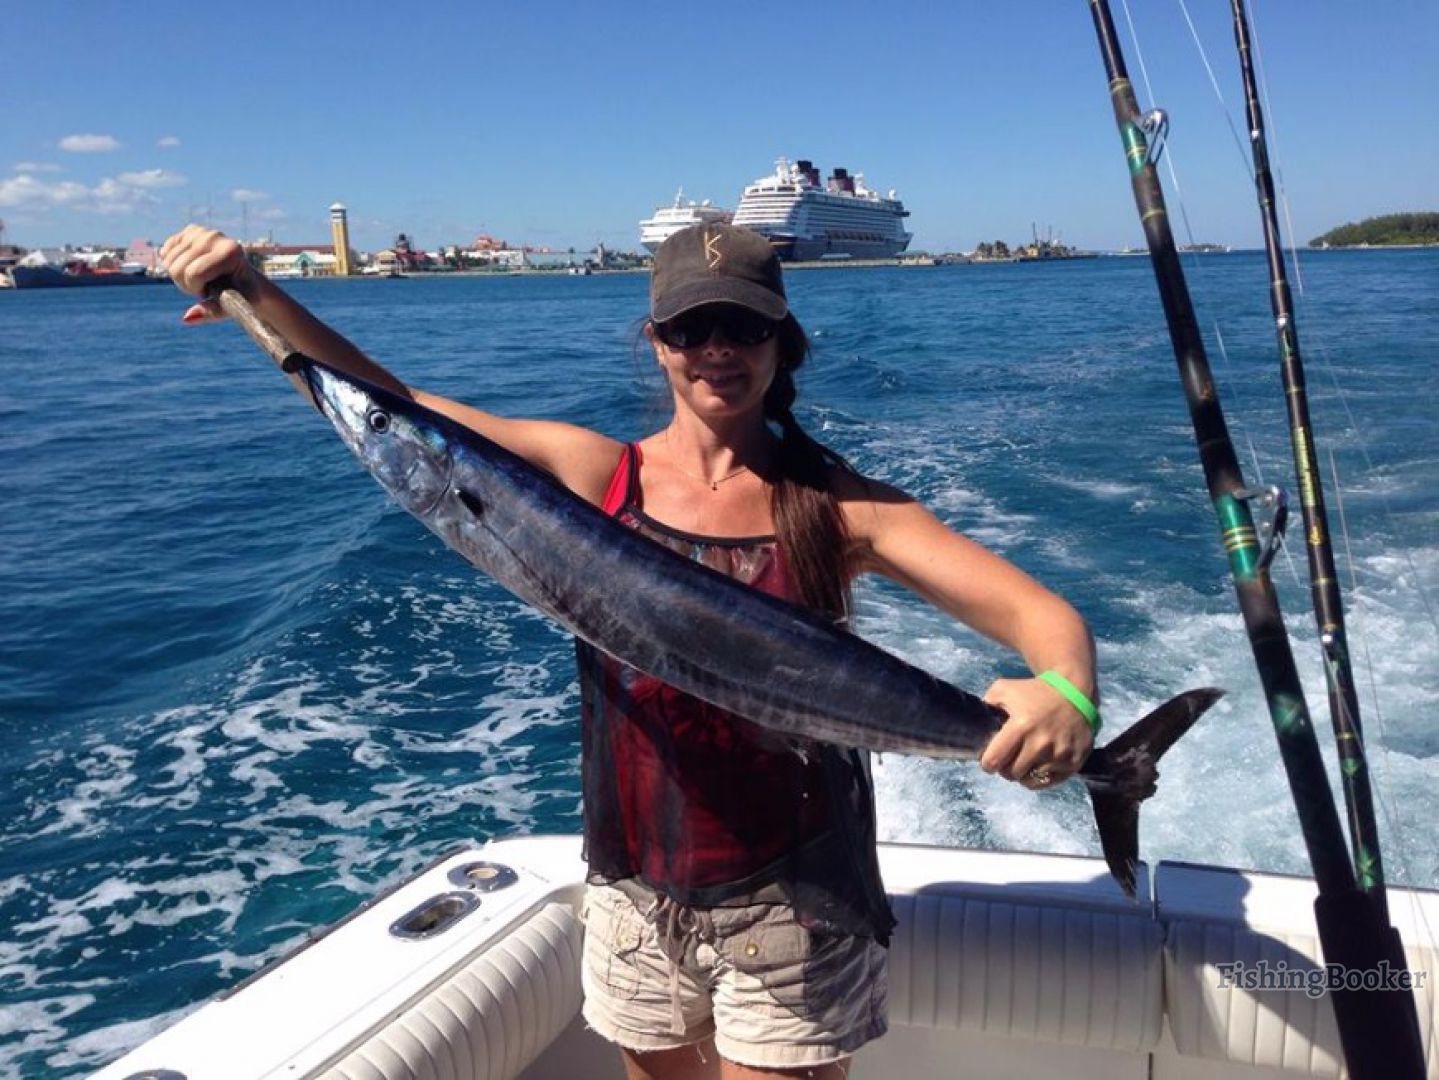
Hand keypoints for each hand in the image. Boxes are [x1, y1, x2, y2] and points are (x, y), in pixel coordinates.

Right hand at [159, 225, 256, 323]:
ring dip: (180, 275)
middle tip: (204, 286)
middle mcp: (216, 237)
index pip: (194, 273)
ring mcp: (202, 231)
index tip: (210, 292)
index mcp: (231, 253)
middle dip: (186, 284)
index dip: (196, 289)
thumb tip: (186, 318)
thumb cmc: (242, 297)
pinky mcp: (191, 230)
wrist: (246, 279)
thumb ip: (210, 313)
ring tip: (200, 277)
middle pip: (177, 267)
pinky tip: (191, 266)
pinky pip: (166, 251)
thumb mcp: (230, 308)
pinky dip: (173, 263)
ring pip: (168, 260)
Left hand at [979, 675, 1094, 788]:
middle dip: (1004, 768)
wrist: (1075, 692)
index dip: (987, 763)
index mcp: (1021, 725)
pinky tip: (1036, 765)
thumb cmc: (1035, 692)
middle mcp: (1041, 743)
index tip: (988, 759)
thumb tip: (974, 724)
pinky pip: (1047, 783)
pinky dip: (1038, 778)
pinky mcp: (1073, 762)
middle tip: (1007, 758)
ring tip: (1022, 760)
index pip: (994, 760)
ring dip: (1021, 773)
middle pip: (1011, 774)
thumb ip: (986, 703)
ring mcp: (1059, 755)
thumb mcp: (1005, 689)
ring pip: (1028, 780)